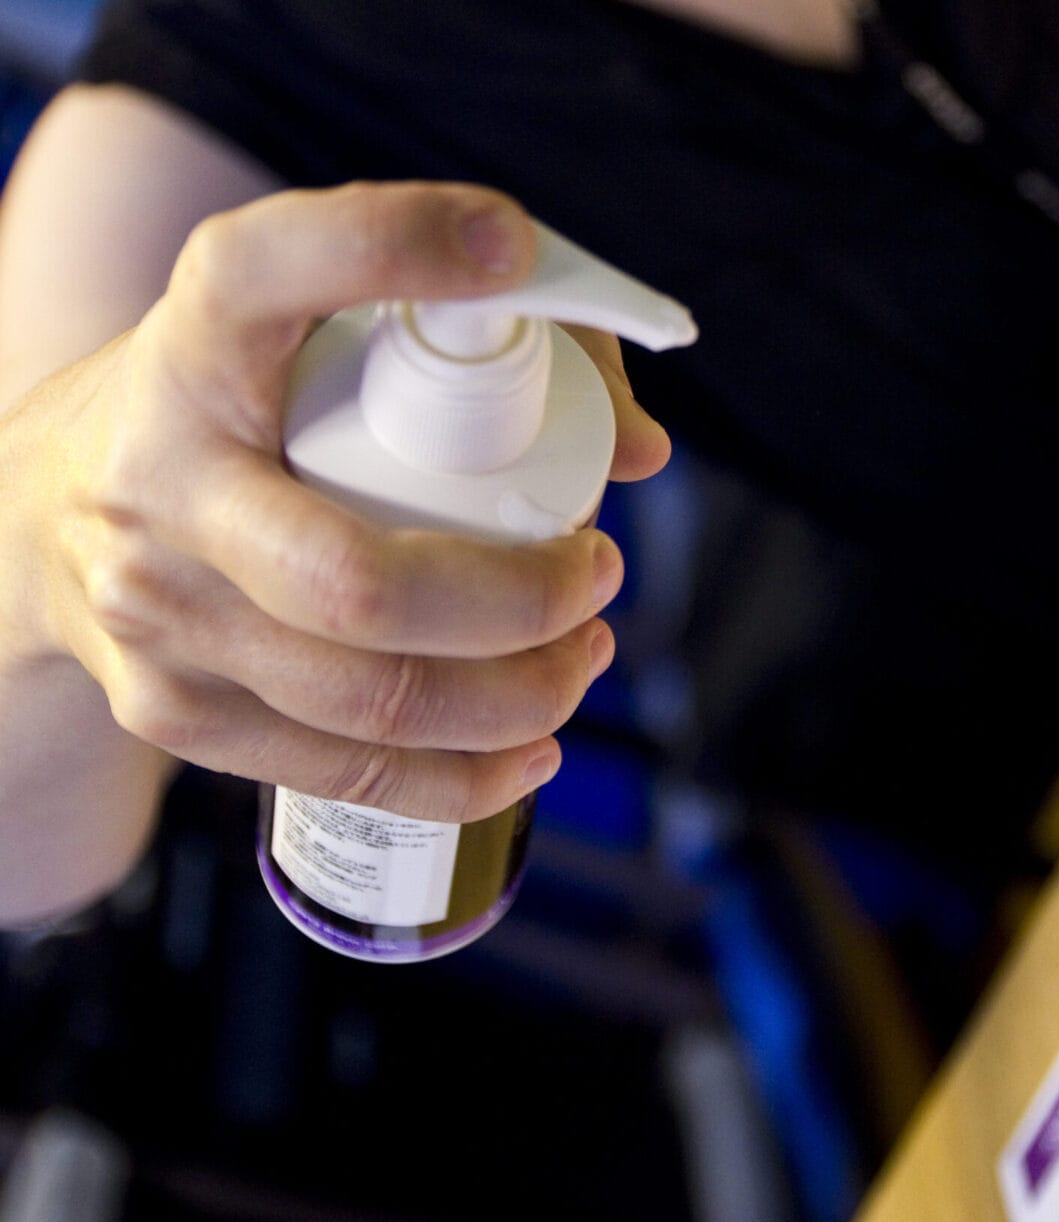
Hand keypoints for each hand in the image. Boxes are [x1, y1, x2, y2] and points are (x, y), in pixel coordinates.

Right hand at [3, 182, 668, 821]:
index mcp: (190, 347)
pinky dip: (463, 778)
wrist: (39, 517)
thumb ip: (490, 345)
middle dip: (521, 601)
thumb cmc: (233, 414)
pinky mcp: (168, 711)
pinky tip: (532, 751)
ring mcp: (154, 613)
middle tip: (599, 572)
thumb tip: (637, 452)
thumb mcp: (309, 338)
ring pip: (372, 696)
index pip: (265, 271)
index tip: (502, 243)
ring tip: (585, 656)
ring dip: (520, 695)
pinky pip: (341, 772)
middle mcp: (156, 481)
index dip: (385, 244)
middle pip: (359, 583)